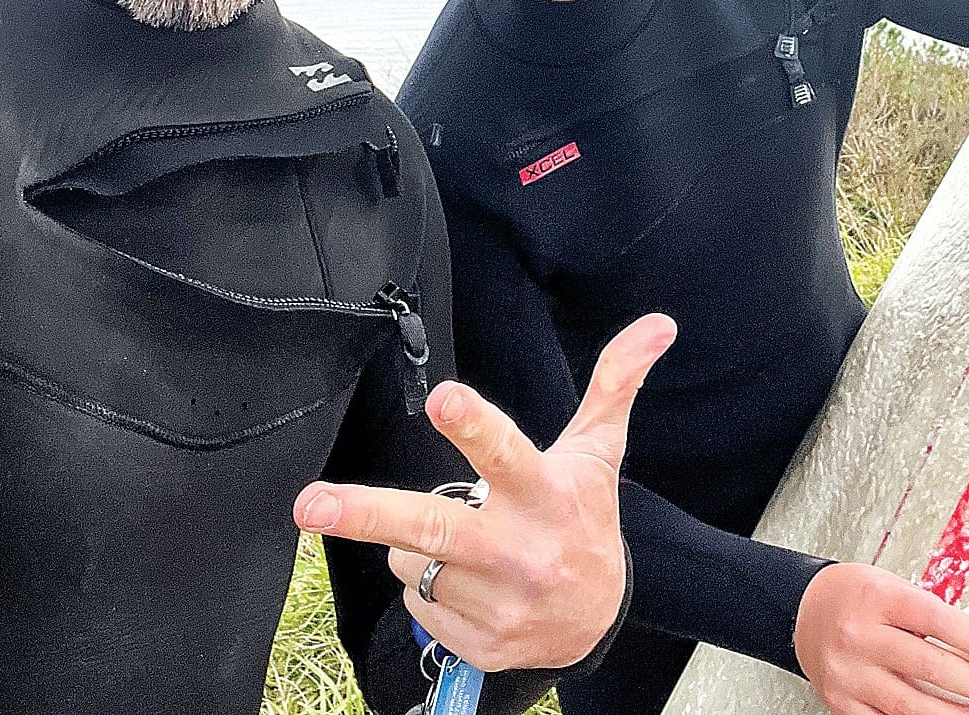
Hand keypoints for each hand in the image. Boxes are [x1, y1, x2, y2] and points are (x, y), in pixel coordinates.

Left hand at [292, 314, 676, 670]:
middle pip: (430, 527)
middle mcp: (518, 550)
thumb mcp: (598, 453)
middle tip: (310, 505)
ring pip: (410, 560)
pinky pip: (415, 603)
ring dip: (417, 545)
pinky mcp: (475, 643)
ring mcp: (494, 603)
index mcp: (544, 494)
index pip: (505, 452)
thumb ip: (616, 385)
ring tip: (465, 541)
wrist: (598, 620)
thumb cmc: (585, 519)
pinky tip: (467, 581)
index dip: (472, 423)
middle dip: (365, 514)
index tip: (443, 396)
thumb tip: (658, 324)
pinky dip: (428, 586)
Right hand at [795, 562, 968, 714]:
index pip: (938, 622)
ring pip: (913, 705)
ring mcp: (849, 673)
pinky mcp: (842, 702)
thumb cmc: (858, 596)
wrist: (804, 609)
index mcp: (877, 597)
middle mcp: (859, 635)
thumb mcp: (895, 589)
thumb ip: (936, 619)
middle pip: (931, 667)